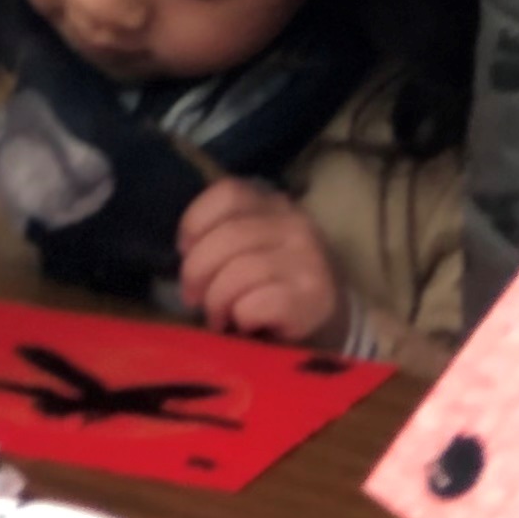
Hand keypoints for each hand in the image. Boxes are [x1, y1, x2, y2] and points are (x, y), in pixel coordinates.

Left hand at [175, 179, 348, 348]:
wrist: (333, 318)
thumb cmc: (278, 280)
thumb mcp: (255, 244)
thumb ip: (226, 234)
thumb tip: (186, 252)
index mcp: (273, 204)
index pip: (228, 193)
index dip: (196, 221)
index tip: (185, 251)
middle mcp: (294, 223)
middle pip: (227, 236)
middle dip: (197, 271)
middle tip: (193, 297)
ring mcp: (307, 259)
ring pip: (239, 271)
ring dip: (216, 300)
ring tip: (217, 316)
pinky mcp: (312, 297)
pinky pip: (255, 303)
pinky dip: (240, 316)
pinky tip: (244, 324)